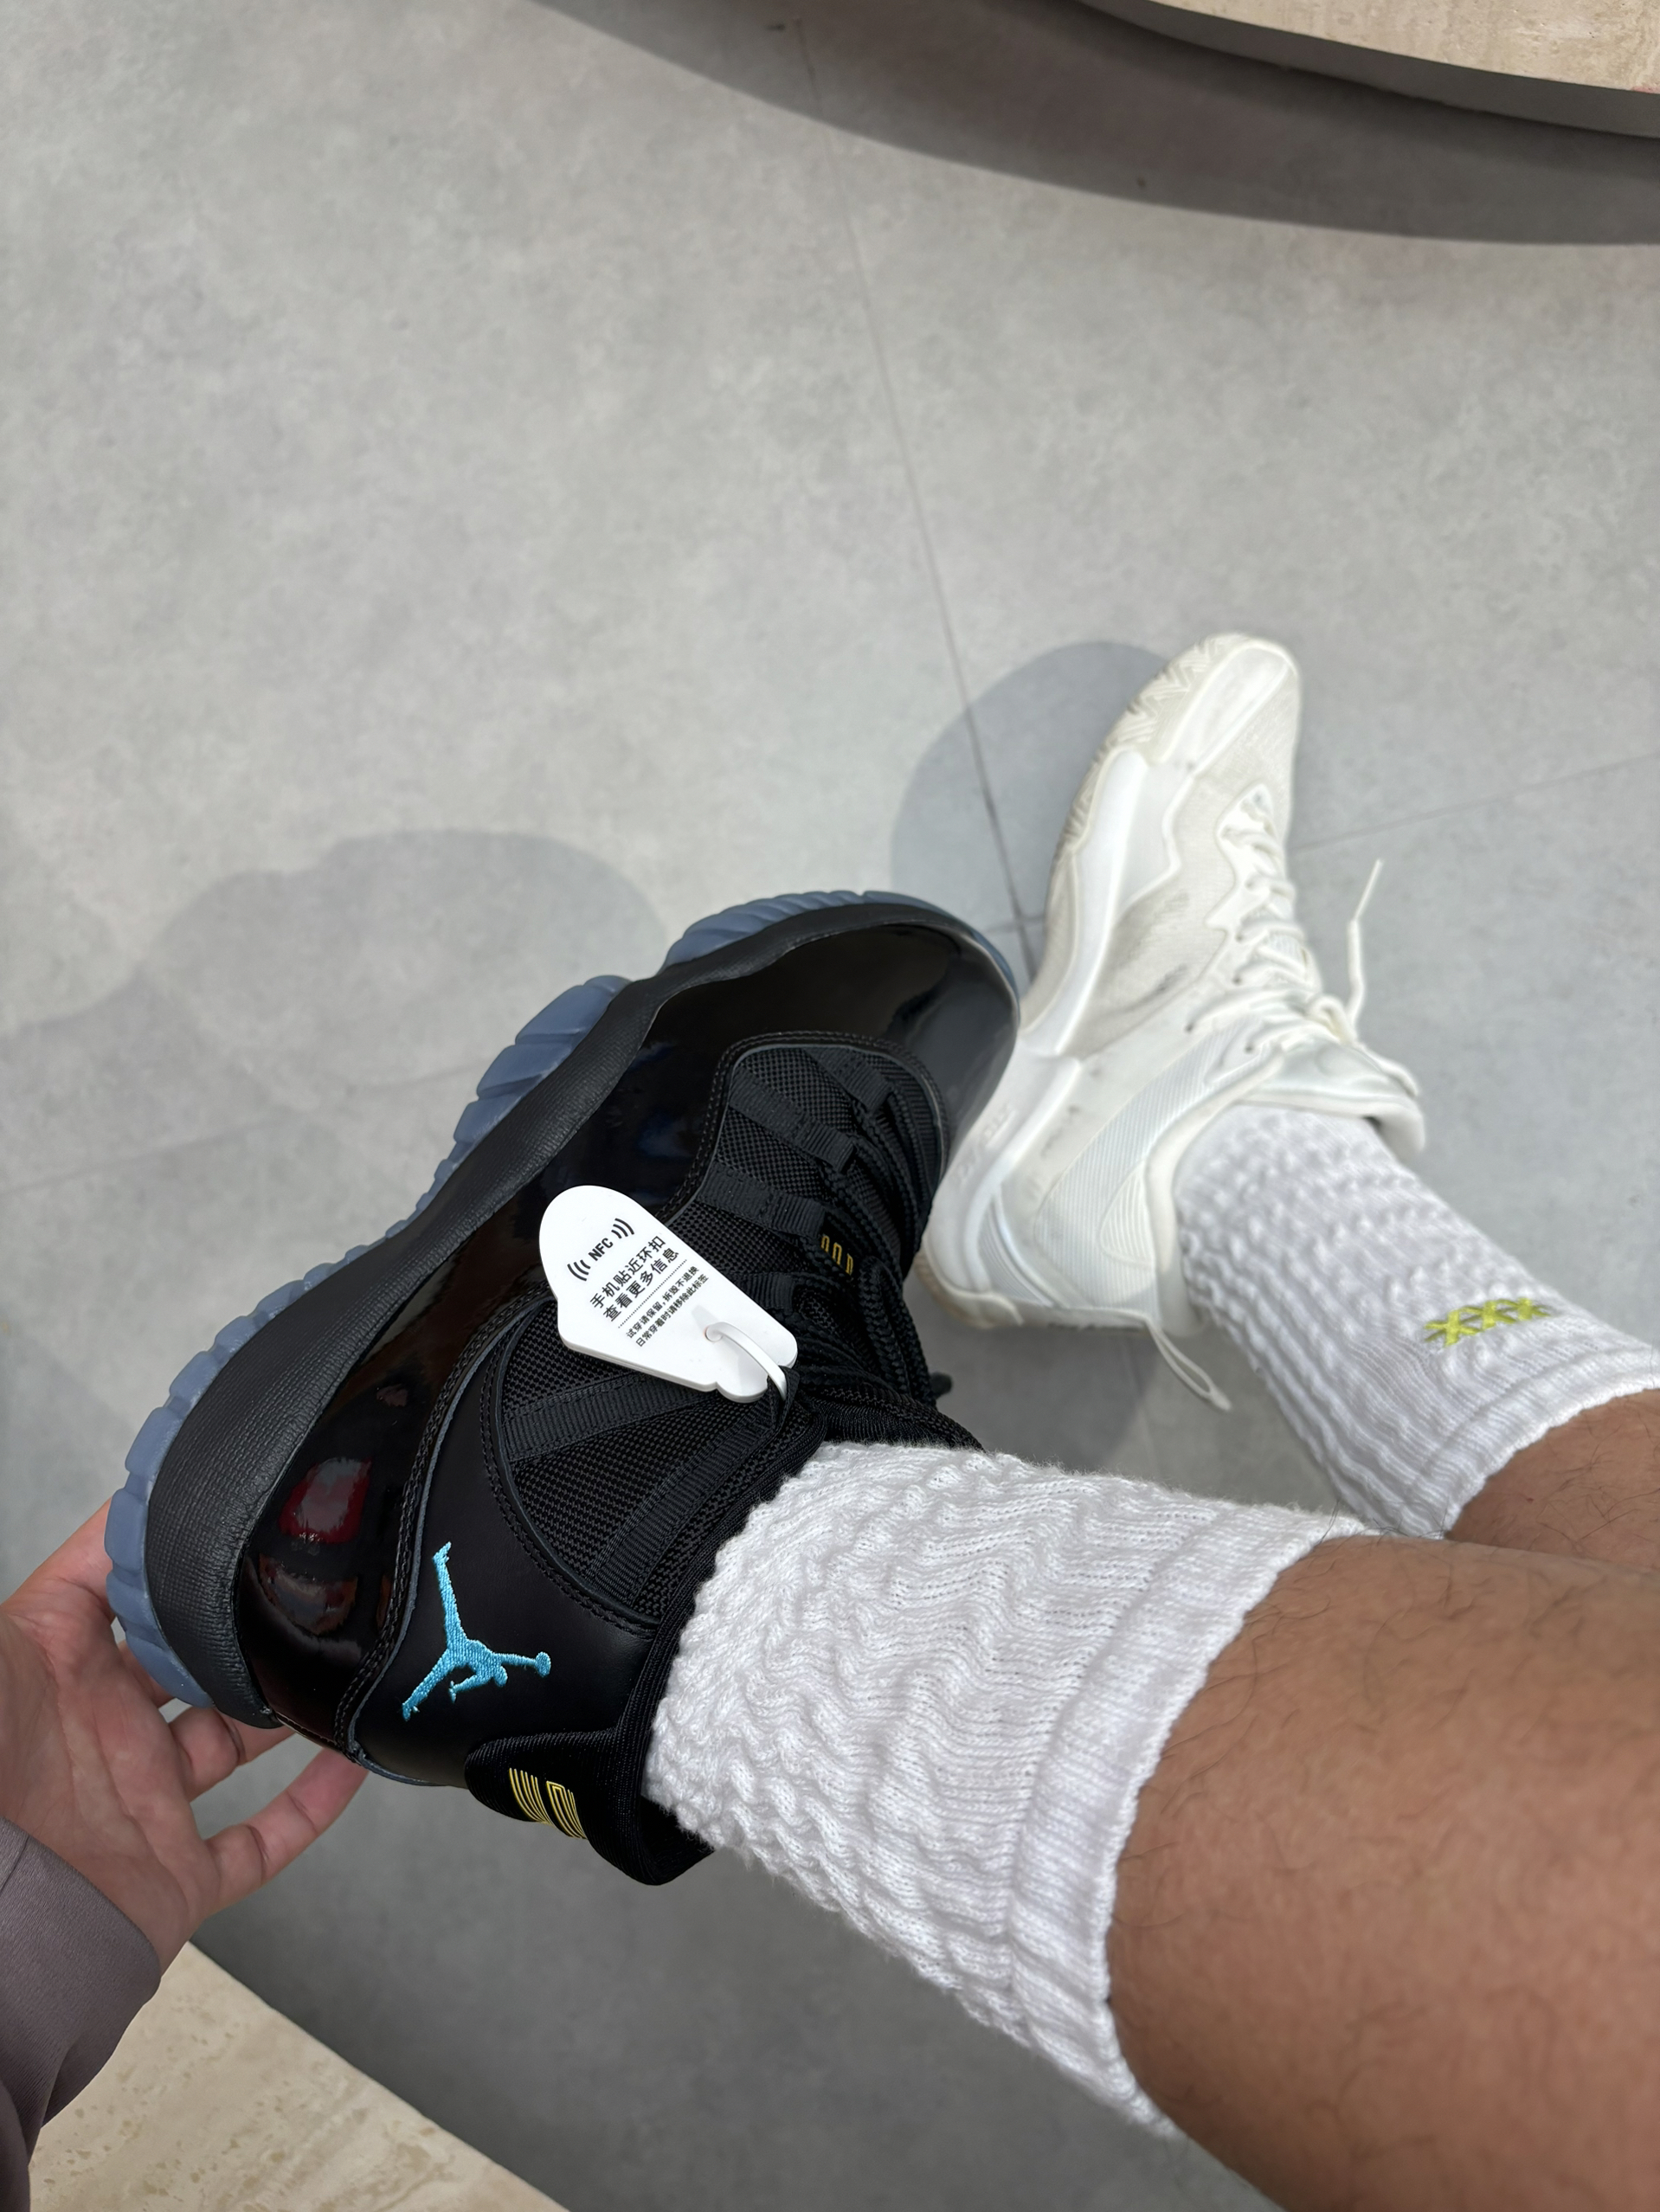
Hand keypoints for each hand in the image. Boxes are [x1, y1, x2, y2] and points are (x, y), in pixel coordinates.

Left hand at [0, 1501, 364, 1965]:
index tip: (227, 1514)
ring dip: (285, 1705)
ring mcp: (144, 1806)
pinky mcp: (176, 1876)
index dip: (168, 1558)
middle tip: (297, 1583)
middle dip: (237, 1626)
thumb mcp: (9, 1646)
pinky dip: (313, 1805)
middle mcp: (104, 1736)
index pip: (121, 1598)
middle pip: (190, 1664)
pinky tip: (351, 1761)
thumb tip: (130, 1504)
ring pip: (235, 1741)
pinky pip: (261, 1840)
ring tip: (335, 1656)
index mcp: (59, 1677)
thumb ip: (73, 1571)